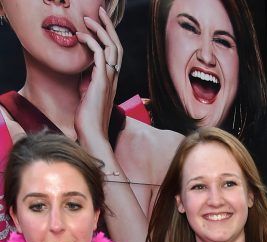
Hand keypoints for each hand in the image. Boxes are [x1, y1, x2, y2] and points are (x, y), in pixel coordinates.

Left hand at [75, 7, 123, 146]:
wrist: (93, 136)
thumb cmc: (88, 122)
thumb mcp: (88, 97)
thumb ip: (88, 84)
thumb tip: (82, 75)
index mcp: (111, 82)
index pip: (115, 54)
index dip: (109, 36)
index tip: (100, 24)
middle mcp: (114, 79)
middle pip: (117, 46)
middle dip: (108, 26)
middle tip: (99, 11)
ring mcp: (109, 80)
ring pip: (111, 47)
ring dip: (99, 30)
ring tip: (88, 18)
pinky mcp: (101, 82)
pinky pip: (100, 55)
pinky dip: (91, 42)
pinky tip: (80, 36)